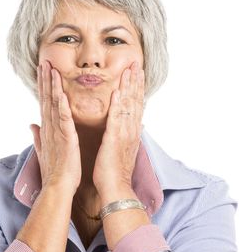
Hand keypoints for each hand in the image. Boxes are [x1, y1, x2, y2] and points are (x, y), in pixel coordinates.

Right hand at [29, 60, 81, 194]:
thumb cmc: (55, 170)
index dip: (43, 87)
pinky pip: (64, 118)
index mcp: (48, 129)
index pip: (44, 103)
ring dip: (51, 85)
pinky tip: (61, 91)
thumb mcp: (44, 150)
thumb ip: (38, 136)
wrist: (58, 187)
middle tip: (44, 62)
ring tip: (50, 68)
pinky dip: (62, 104)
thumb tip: (32, 125)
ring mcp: (56, 131)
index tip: (43, 72)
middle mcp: (49, 127)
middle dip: (45, 80)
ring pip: (53, 104)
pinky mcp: (66, 137)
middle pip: (46, 99)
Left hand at [92, 61, 144, 193]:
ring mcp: (124, 133)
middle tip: (136, 64)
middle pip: (135, 101)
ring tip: (130, 70)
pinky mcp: (114, 139)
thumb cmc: (116, 170)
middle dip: (136, 81)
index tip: (137, 73)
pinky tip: (118, 91)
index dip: (137, 88)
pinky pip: (117, 119)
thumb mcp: (124, 149)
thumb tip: (136, 125)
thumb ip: (129, 134)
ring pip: (129, 106)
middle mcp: (131, 129)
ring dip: (129, 87)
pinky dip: (118, 104)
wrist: (116, 187)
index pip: (136, 105)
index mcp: (131, 131)